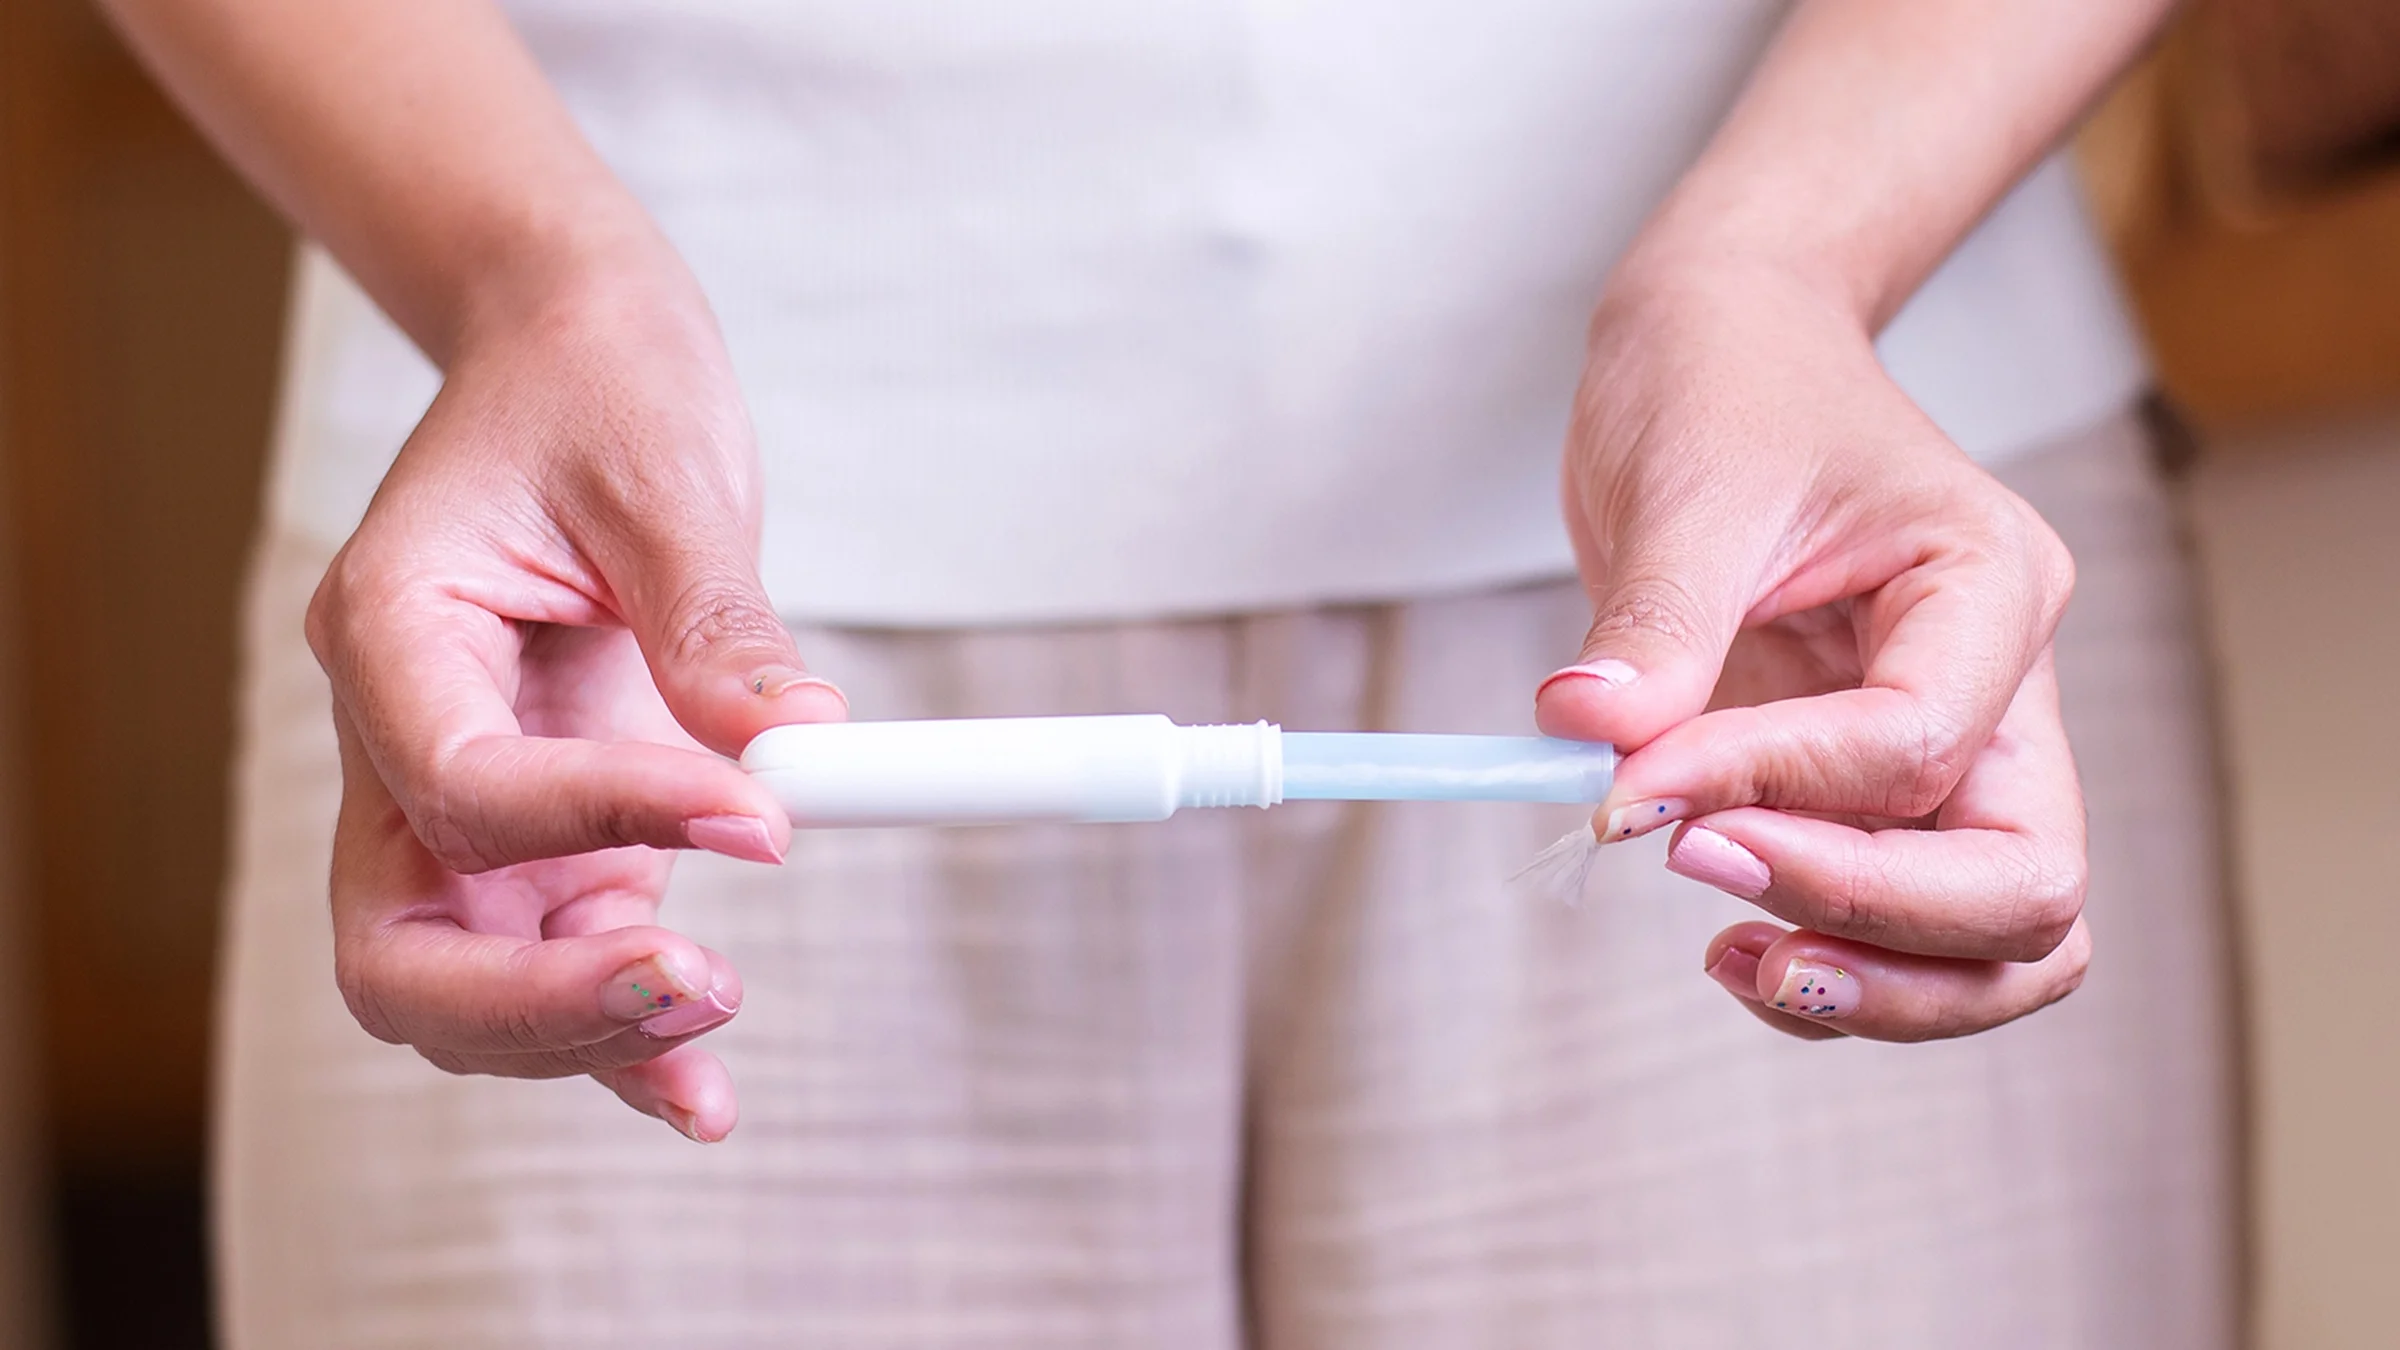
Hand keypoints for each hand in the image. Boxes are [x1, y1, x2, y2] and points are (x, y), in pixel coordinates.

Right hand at [308, 261, 845, 1138]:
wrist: (571, 364)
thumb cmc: (597, 391)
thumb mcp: (662, 475)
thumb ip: (714, 620)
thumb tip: (796, 749)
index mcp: (390, 629)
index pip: (464, 782)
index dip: (604, 820)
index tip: (761, 817)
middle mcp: (401, 734)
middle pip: (401, 948)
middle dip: (535, 999)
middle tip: (697, 991)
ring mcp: (460, 803)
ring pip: (465, 983)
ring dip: (581, 1031)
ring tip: (716, 1037)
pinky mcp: (545, 835)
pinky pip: (558, 957)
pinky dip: (621, 1033)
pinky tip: (702, 1091)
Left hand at [1534, 262, 2089, 1042]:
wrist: (1727, 350)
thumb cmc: (1726, 384)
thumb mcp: (1686, 486)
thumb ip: (1655, 624)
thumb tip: (1590, 738)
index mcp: (1987, 585)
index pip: (1917, 743)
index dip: (1773, 787)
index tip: (1630, 791)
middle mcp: (2003, 683)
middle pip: (2022, 883)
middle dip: (1872, 920)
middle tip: (1704, 888)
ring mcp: (1959, 748)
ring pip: (1998, 939)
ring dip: (1878, 983)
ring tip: (1735, 958)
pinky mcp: (1884, 793)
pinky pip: (1905, 925)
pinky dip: (1837, 963)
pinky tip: (1731, 943)